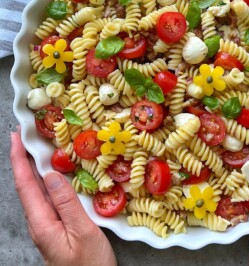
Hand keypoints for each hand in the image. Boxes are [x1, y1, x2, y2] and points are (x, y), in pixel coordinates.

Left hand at [10, 128, 116, 265]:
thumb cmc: (90, 265)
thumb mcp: (83, 233)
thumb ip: (67, 204)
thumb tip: (51, 175)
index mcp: (42, 223)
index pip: (25, 185)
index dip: (19, 160)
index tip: (17, 138)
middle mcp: (40, 222)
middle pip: (26, 185)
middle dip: (22, 159)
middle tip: (25, 136)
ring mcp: (47, 225)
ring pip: (36, 191)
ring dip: (33, 168)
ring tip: (37, 149)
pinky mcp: (56, 226)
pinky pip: (47, 198)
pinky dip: (46, 180)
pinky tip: (53, 175)